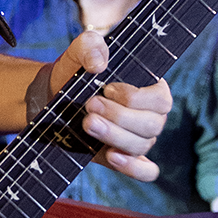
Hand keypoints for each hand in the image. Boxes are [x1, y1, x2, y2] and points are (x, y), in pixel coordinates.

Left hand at [50, 30, 171, 181]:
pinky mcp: (125, 157)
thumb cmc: (77, 69)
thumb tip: (100, 64)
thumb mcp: (80, 50)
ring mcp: (139, 138)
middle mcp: (151, 115)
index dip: (137, 98)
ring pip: (142, 145)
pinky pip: (145, 171)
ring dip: (114, 136)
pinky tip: (111, 156)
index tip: (108, 88)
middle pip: (152, 125)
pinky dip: (133, 167)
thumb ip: (90, 45)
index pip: (161, 99)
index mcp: (150, 88)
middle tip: (90, 105)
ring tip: (87, 124)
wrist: (56, 95)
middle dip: (119, 117)